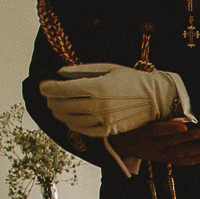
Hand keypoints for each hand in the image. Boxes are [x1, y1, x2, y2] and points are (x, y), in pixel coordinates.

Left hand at [40, 63, 179, 137]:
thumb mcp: (107, 68)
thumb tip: (59, 73)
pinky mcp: (109, 130)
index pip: (61, 90)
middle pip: (62, 105)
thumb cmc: (132, 80)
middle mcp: (98, 105)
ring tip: (57, 108)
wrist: (156, 98)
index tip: (43, 86)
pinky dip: (73, 125)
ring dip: (60, 113)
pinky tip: (71, 119)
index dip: (48, 88)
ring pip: (70, 119)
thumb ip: (82, 70)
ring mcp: (103, 120)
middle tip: (49, 97)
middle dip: (51, 100)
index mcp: (96, 87)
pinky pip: (83, 130)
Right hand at [110, 118, 199, 165]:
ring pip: (178, 153)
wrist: (119, 144)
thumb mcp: (134, 118)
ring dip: (195, 150)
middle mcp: (150, 145)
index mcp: (142, 133)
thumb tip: (170, 98)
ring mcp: (157, 154)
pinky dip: (193, 159)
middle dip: (188, 138)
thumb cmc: (130, 125)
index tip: (183, 125)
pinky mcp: (161, 159)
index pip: (156, 130)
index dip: (169, 129)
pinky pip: (179, 161)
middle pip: (171, 143)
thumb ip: (151, 113)